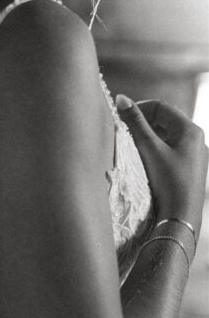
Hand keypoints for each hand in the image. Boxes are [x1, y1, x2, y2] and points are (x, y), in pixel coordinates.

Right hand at [116, 96, 207, 232]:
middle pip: (165, 120)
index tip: (122, 118)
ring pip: (167, 136)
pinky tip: (145, 160)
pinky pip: (171, 150)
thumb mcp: (149, 149)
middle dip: (144, 122)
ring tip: (133, 146)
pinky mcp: (189, 168)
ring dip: (148, 136)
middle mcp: (196, 139)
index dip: (140, 108)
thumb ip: (135, 123)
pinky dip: (156, 149)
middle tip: (125, 131)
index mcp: (190, 130)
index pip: (161, 106)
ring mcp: (194, 155)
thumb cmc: (168, 181)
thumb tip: (120, 98)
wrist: (181, 218)